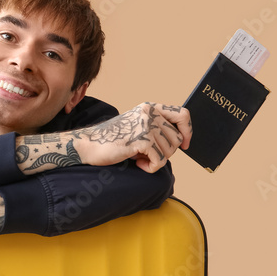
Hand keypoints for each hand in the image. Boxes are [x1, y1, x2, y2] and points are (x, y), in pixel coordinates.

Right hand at [72, 102, 191, 172]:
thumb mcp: (137, 127)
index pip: (183, 115)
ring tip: (138, 158)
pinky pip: (159, 161)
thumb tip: (182, 140)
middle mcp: (150, 113)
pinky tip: (137, 163)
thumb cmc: (113, 140)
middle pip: (177, 139)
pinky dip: (150, 167)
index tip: (185, 145)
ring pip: (169, 151)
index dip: (188, 131)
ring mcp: (146, 125)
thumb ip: (156, 128)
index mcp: (149, 108)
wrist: (89, 145)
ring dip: (156, 160)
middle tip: (146, 154)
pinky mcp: (142, 139)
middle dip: (165, 152)